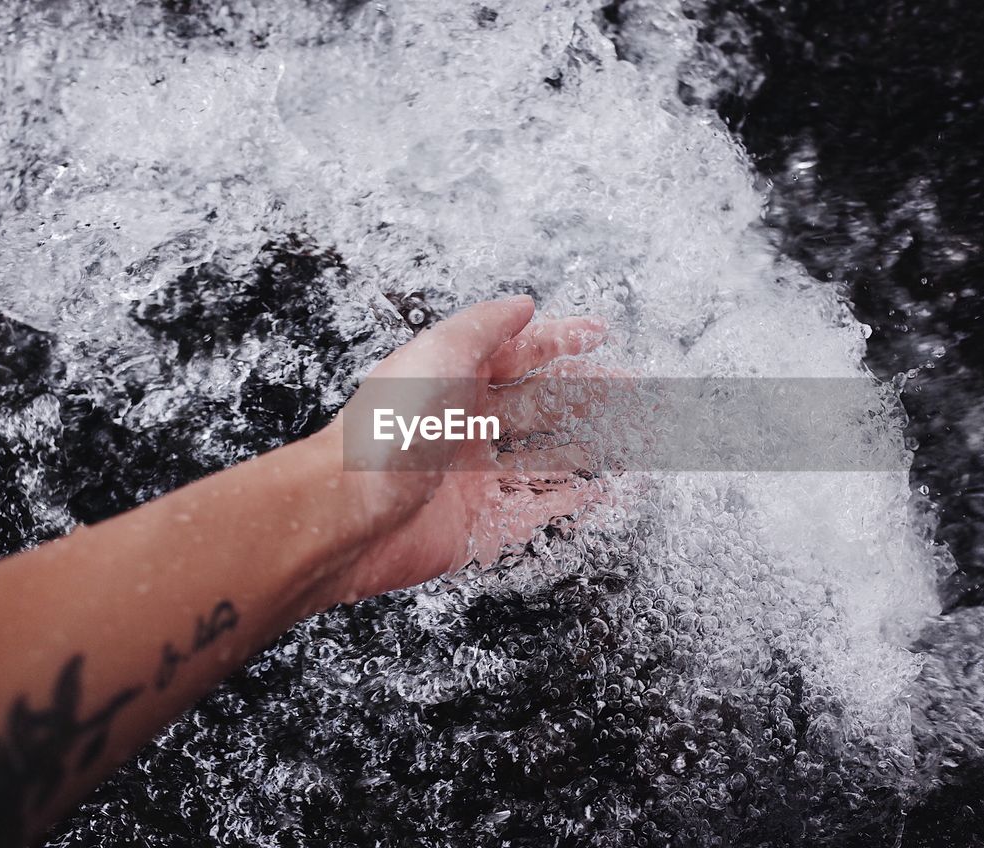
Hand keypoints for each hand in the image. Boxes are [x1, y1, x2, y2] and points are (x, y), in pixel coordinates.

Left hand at [322, 295, 608, 601]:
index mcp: (454, 382)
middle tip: (634, 390)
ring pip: (546, 458)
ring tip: (632, 438)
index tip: (599, 334)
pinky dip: (573, 502)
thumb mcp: (439, 353)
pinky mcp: (481, 527)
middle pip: (540, 406)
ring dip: (590, 447)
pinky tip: (603, 492)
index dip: (560, 341)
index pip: (519, 353)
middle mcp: (466, 428)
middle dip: (589, 396)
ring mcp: (475, 479)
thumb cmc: (385, 431)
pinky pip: (538, 511)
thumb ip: (486, 326)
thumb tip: (522, 303)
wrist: (349, 514)